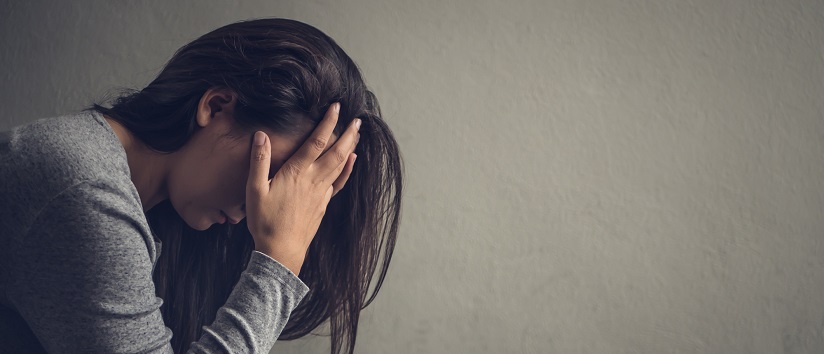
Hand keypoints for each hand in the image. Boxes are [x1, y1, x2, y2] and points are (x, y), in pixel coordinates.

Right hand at [244, 103, 359, 274]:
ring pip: (340, 165)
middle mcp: (313, 180)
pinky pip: (339, 182)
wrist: (281, 250)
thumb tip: (261, 135)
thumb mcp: (254, 189)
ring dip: (350, 147)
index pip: (316, 141)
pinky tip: (351, 161)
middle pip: (336, 151)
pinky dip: (347, 169)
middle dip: (347, 133)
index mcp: (297, 173)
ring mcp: (321, 192)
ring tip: (357, 133)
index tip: (336, 107)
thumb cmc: (265, 221)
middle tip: (357, 118)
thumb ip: (259, 161)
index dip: (328, 122)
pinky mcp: (323, 203)